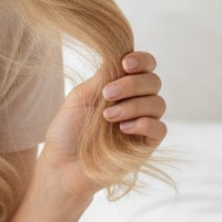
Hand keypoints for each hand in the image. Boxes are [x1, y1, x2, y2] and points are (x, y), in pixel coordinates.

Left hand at [37, 50, 166, 199]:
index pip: (145, 66)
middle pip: (154, 81)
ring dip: (133, 105)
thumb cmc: (68, 131)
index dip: (142, 60)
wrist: (62, 165)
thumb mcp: (81, 97)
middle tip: (108, 94)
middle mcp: (136, 102)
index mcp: (121, 86)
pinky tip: (122, 129)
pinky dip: (143, 124)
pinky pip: (159, 128)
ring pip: (158, 104)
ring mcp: (143, 123)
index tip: (125, 64)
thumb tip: (123, 56)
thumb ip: (103, 77)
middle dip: (132, 84)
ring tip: (108, 116)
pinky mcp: (147, 145)